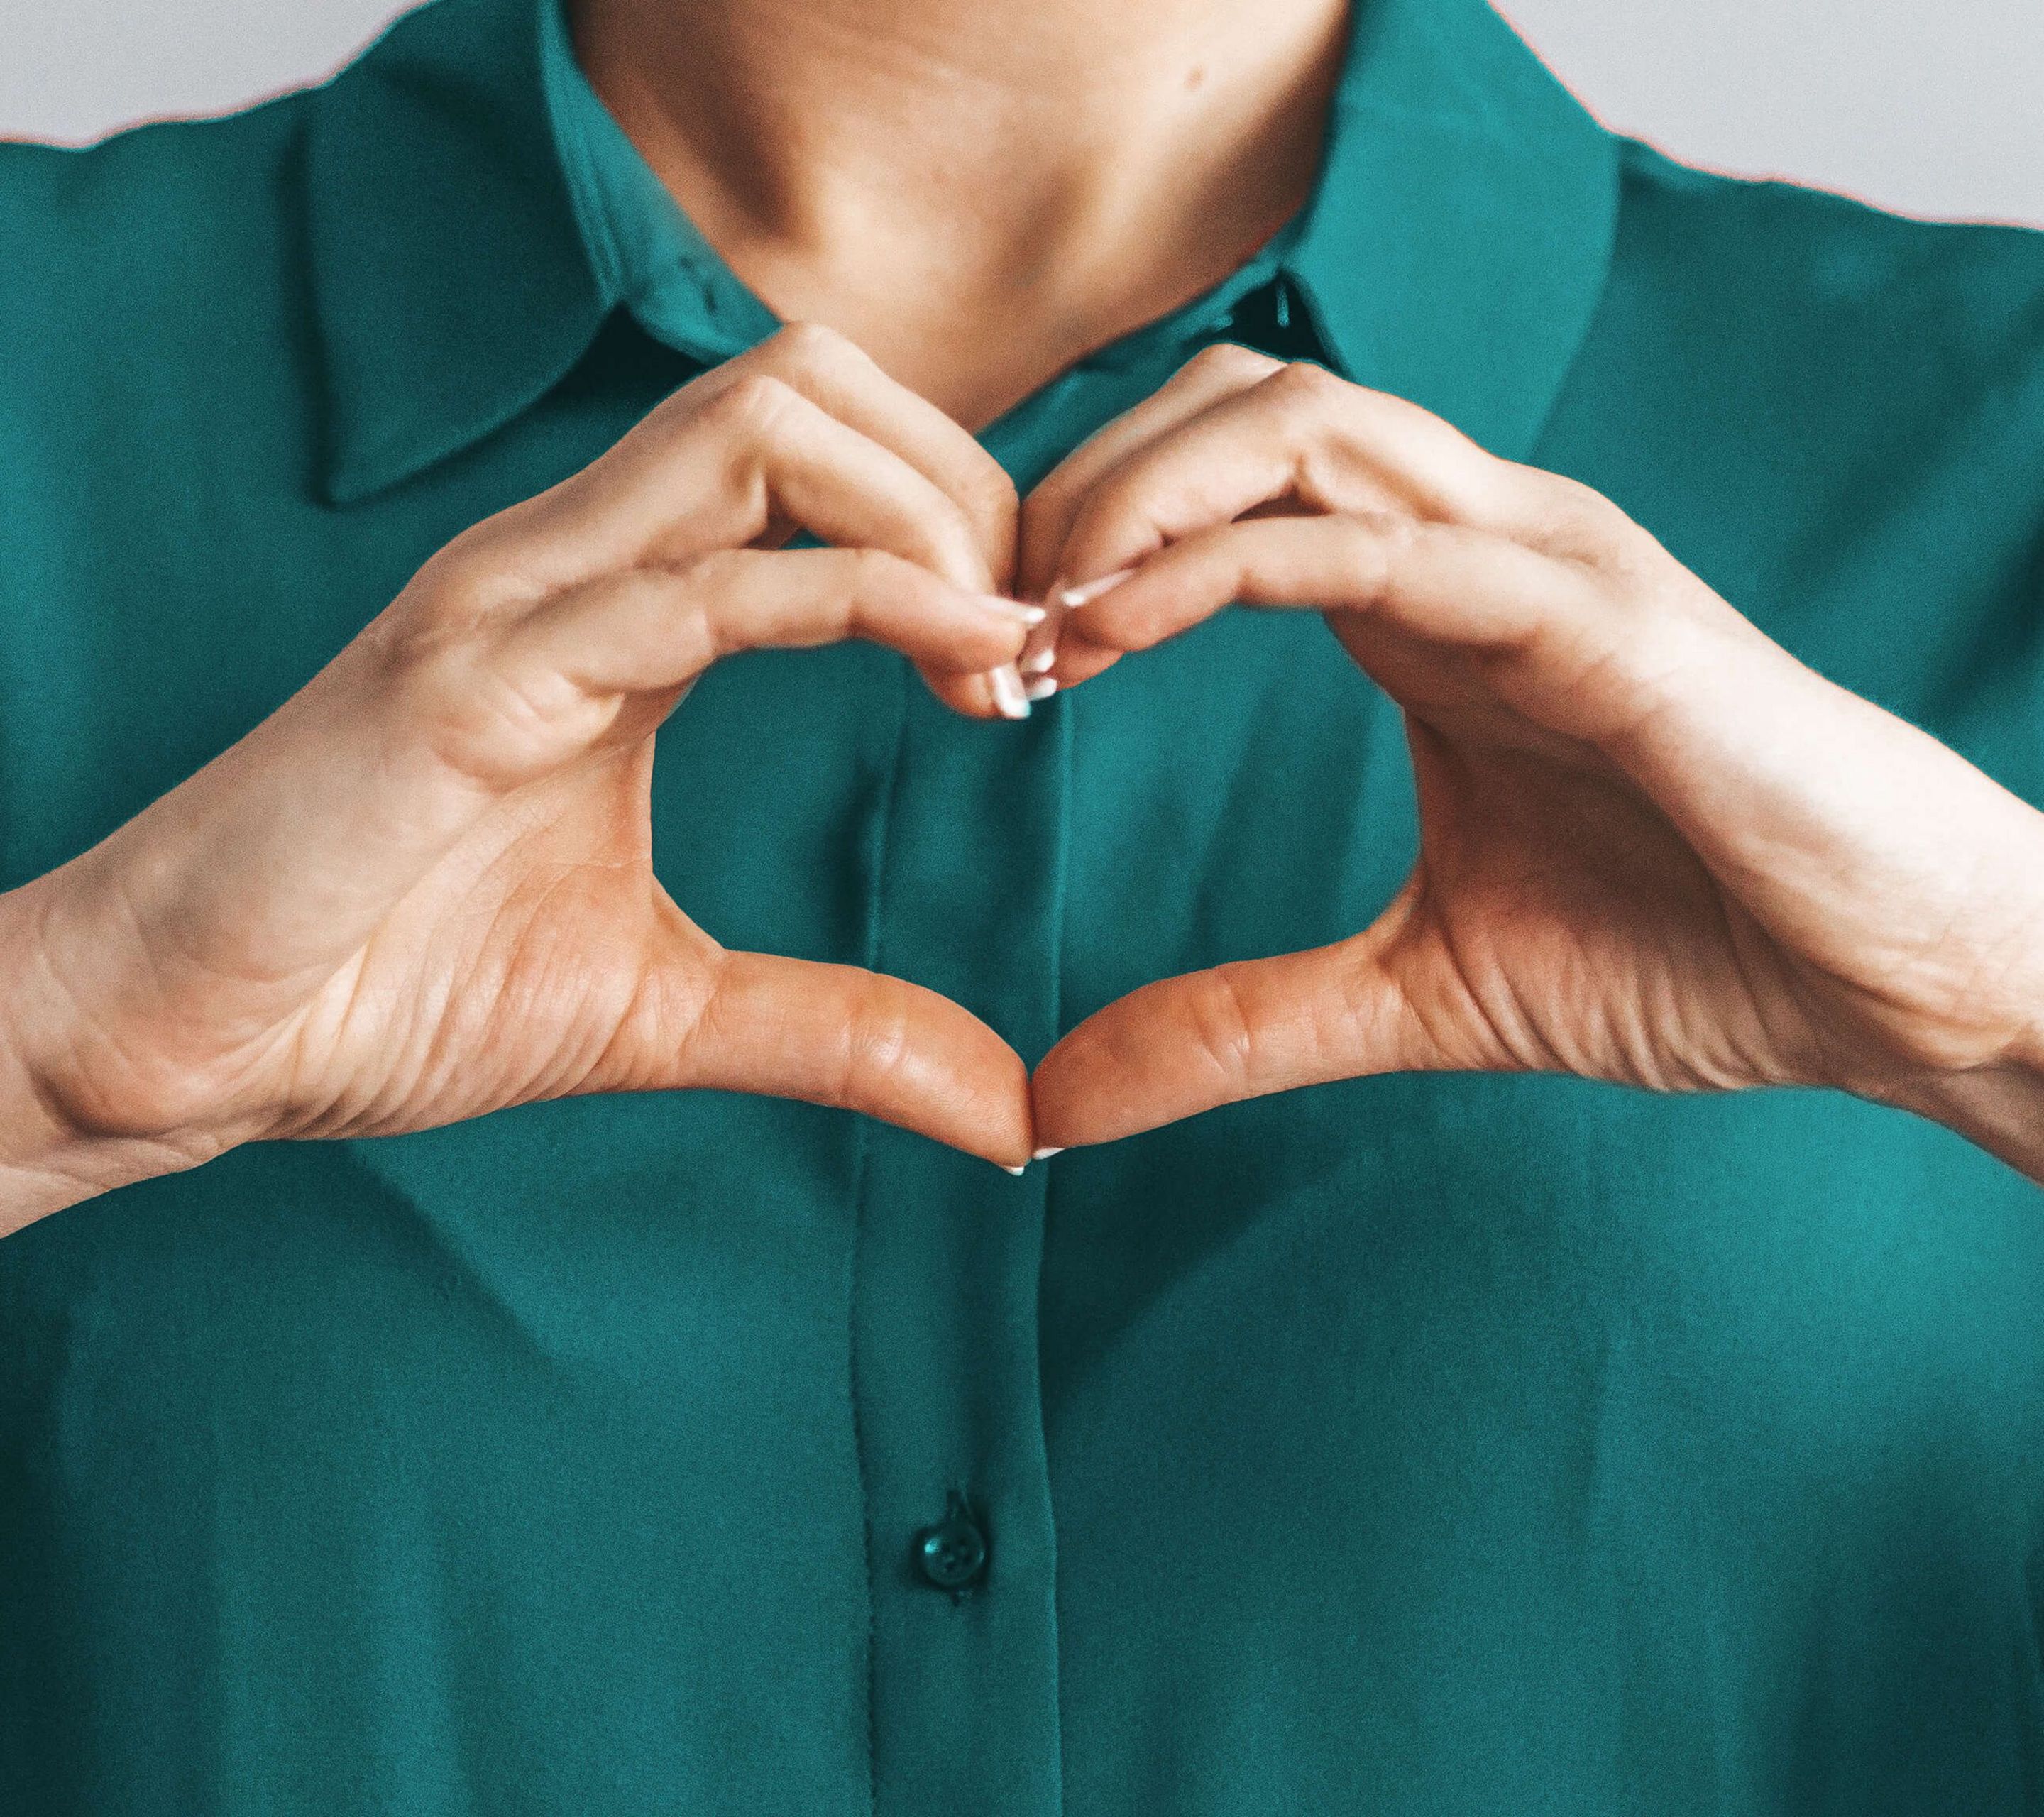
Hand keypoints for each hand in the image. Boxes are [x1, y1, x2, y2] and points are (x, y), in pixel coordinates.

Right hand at [1, 324, 1042, 1223]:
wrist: (187, 1037)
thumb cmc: (386, 992)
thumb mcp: (663, 1011)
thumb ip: (838, 1032)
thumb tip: (1006, 1113)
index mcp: (613, 605)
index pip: (820, 453)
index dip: (960, 529)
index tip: (1033, 667)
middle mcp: (567, 563)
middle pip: (812, 381)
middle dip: (967, 486)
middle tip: (1039, 641)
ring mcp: (515, 602)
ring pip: (762, 424)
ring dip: (928, 519)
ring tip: (1005, 657)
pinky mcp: (469, 681)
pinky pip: (693, 586)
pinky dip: (857, 603)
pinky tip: (963, 671)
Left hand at [1023, 345, 2043, 1166]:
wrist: (1894, 980)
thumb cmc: (1689, 954)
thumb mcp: (1411, 995)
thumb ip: (1234, 1029)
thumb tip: (1051, 1102)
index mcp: (1424, 604)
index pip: (1218, 489)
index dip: (1081, 549)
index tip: (994, 668)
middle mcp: (1473, 545)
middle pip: (1233, 406)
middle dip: (1080, 487)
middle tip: (983, 618)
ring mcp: (1538, 559)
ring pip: (1297, 421)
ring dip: (1134, 494)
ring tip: (1038, 608)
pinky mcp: (1599, 613)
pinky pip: (1386, 534)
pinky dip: (1232, 557)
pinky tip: (1120, 625)